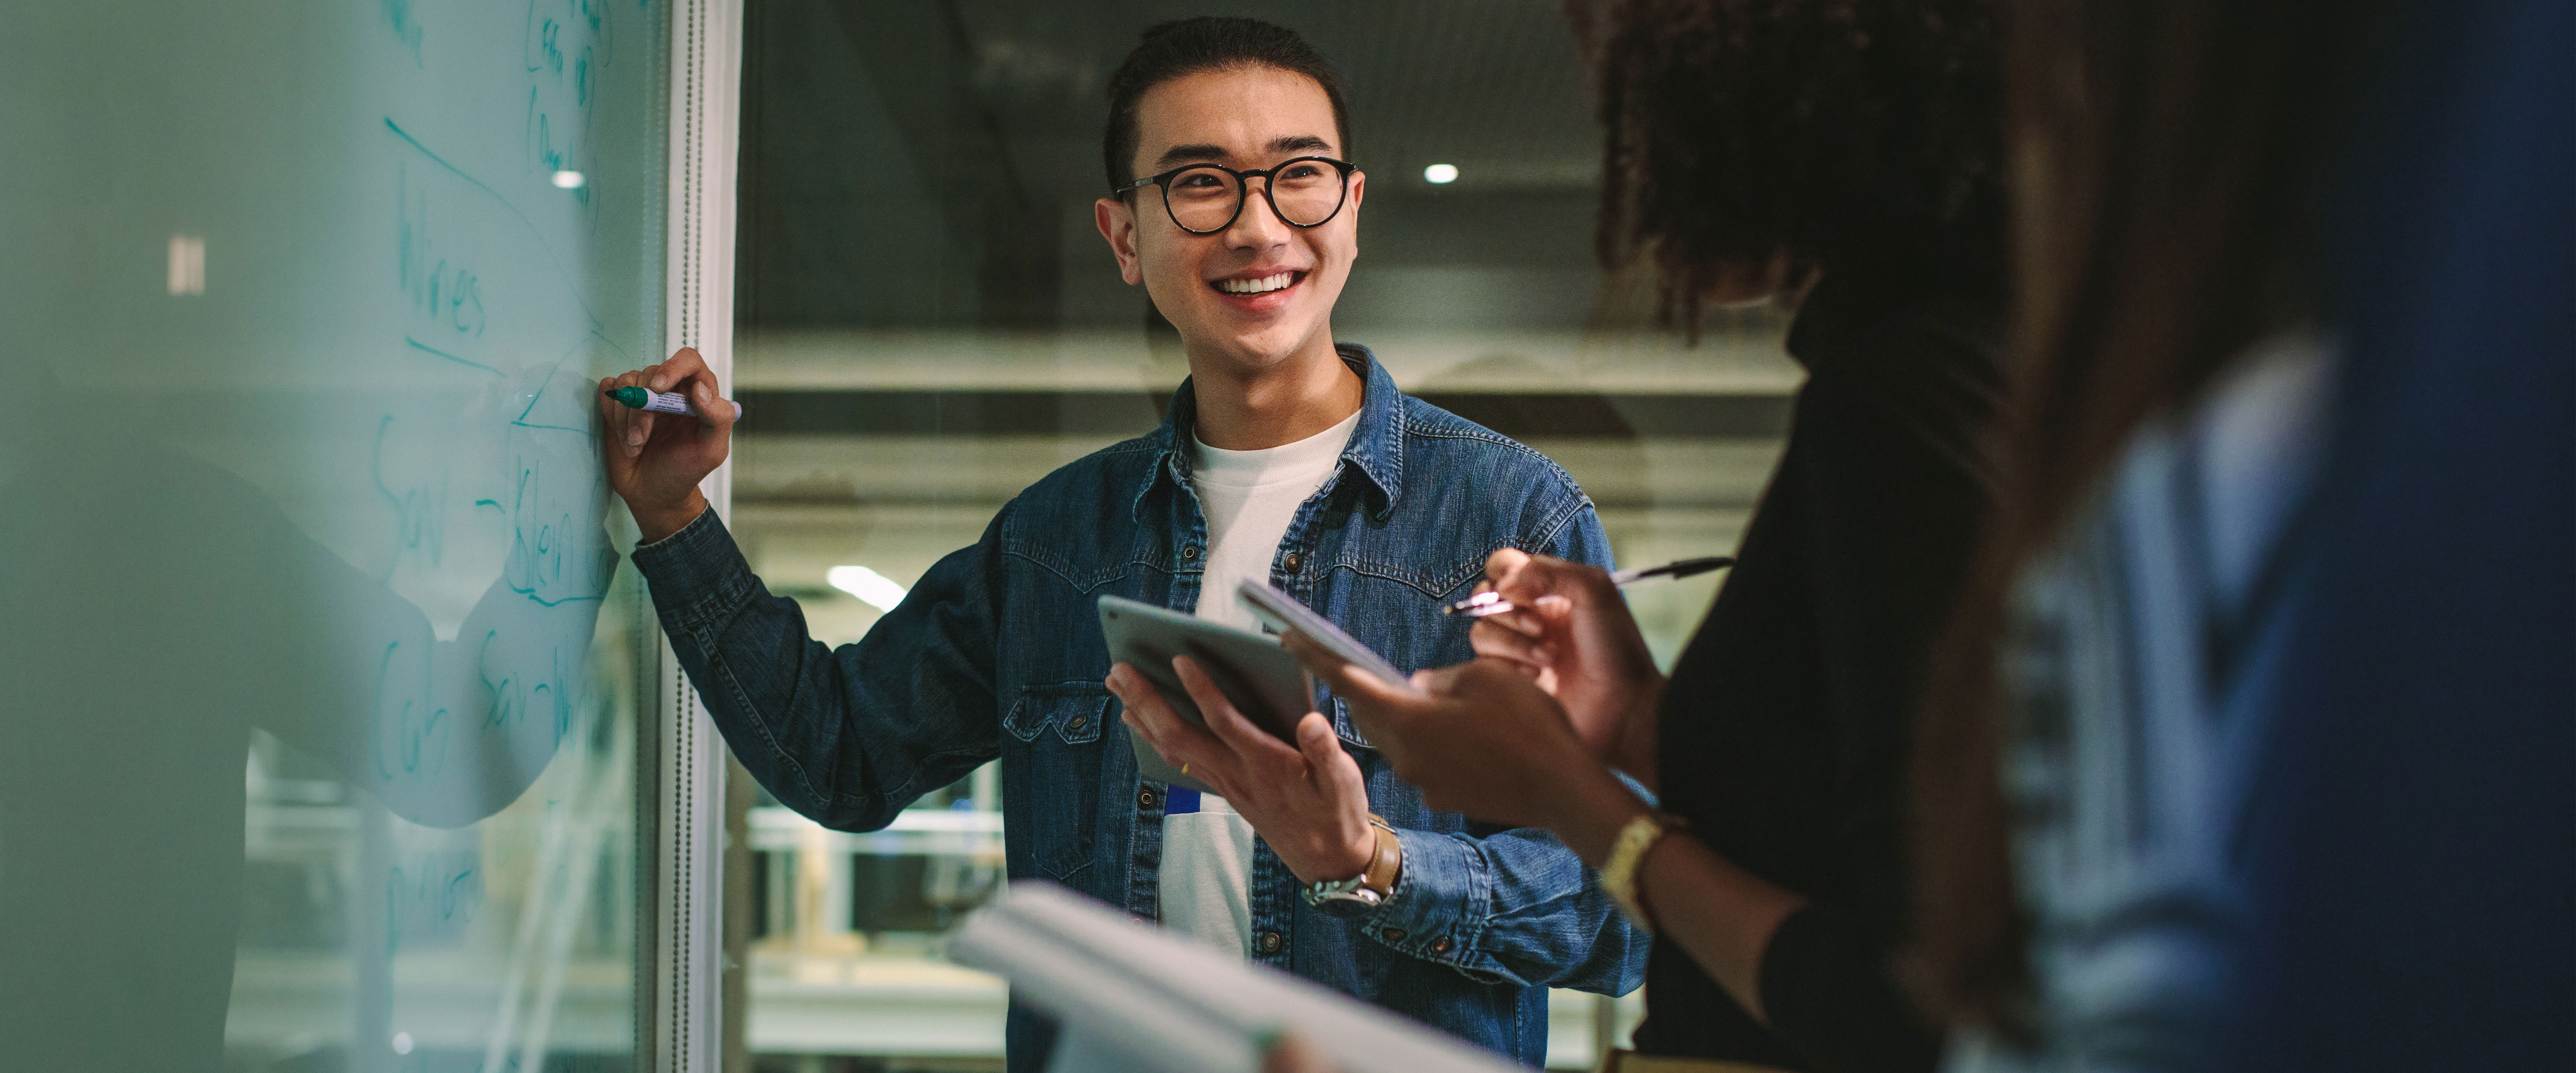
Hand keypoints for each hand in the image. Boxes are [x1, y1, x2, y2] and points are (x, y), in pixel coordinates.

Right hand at [597, 347, 731, 542]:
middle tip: (641, 440)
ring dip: (626, 418)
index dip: (673, 367)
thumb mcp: (712, 452)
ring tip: (635, 445)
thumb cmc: (684, 472)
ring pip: (626, 382)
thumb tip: (701, 390)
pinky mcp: (619, 404)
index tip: (658, 388)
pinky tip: (623, 438)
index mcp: (698, 394)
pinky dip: (611, 414)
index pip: (689, 360)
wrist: (652, 493)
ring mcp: (643, 395)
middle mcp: (670, 389)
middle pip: (651, 373)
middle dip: (642, 408)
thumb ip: (718, 418)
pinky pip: (608, 391)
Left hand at [1107, 657, 1374, 883]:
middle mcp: (1238, 773)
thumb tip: (1311, 721)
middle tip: (1118, 668)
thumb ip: (1325, 750)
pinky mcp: (1224, 788)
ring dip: (1141, 715)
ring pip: (1172, 748)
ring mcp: (1226, 782)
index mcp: (1267, 764)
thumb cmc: (1337, 812)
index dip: (1202, 691)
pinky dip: (1153, 736)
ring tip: (1116, 684)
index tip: (1180, 659)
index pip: (1225, 723)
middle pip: (1180, 734)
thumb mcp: (1344, 780)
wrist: (1327, 860)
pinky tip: (1138, 720)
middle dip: (1147, 700)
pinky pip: (1179, 760)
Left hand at [1284, 633, 1632, 831]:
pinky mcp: (1445, 797)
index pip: (1348, 681)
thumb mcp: (1486, 679)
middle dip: (1357, 687)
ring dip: (1396, 716)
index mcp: (1408, 719)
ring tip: (1409, 694)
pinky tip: (1453, 731)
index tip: (1288, 636)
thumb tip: (1419, 688)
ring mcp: (1424, 781)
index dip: (1316, 656)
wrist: (1562, 789)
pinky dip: (1426, 742)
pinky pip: (1423, 761)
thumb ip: (1441, 679)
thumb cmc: (1529, 725)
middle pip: (1369, 714)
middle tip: (1344, 660)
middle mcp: (1405, 755)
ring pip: (1396, 740)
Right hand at [1468, 549, 1664, 782]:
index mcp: (1549, 589)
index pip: (1504, 565)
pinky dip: (1509, 666)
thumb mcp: (1594, 591)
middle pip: (1485, 597)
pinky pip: (1485, 664)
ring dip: (1513, 643)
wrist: (1623, 707)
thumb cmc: (1616, 648)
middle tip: (1541, 629)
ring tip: (1549, 659)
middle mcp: (1530, 615)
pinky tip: (1537, 677)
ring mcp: (1519, 648)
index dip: (1503, 572)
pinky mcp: (1511, 679)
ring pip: (1482, 631)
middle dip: (1509, 612)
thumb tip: (1502, 585)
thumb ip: (1548, 571)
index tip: (1520, 591)